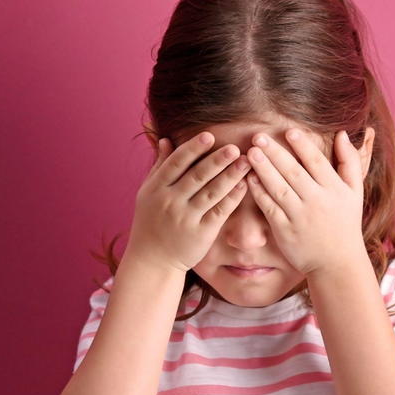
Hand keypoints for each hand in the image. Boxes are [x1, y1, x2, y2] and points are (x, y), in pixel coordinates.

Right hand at [125, 131, 253, 271]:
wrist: (152, 259)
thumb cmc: (151, 221)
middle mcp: (170, 201)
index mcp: (156, 188)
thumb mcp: (148, 193)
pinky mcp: (201, 233)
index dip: (192, 149)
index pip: (176, 164)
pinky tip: (245, 185)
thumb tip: (165, 139)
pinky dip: (232, 198)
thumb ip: (160, 167)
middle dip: (217, 160)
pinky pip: (220, 211)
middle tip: (234, 147)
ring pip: (211, 193)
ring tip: (246, 162)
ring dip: (230, 176)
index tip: (209, 135)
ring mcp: (186, 218)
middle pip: (197, 176)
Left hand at [243, 128, 365, 275]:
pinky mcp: (285, 230)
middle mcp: (317, 201)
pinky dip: (259, 192)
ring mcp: (299, 217)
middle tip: (259, 136)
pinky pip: (269, 207)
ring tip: (251, 153)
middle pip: (293, 172)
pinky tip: (249, 178)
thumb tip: (342, 133)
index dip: (303, 146)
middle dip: (275, 153)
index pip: (316, 162)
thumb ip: (350, 161)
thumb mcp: (355, 191)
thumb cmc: (346, 222)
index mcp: (334, 190)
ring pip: (278, 188)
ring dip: (263, 169)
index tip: (289, 131)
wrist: (337, 263)